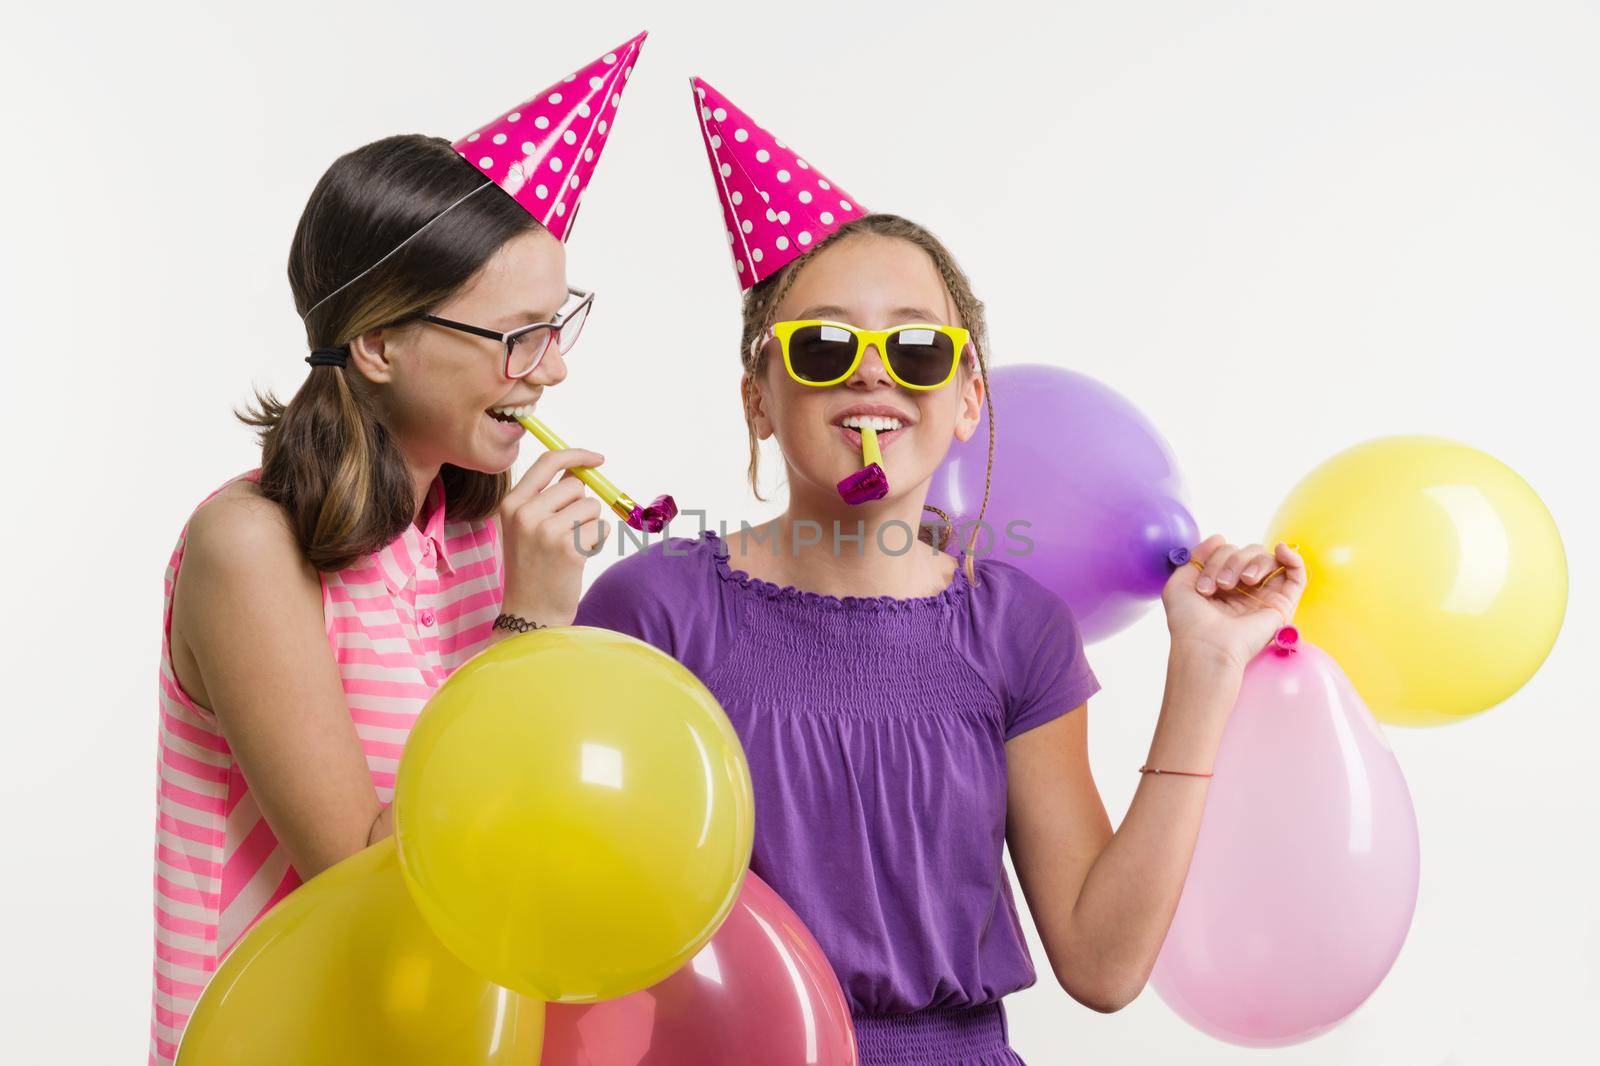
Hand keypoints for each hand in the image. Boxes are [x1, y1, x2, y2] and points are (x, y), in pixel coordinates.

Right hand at [497, 448, 610, 627]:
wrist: (530, 613)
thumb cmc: (534, 568)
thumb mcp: (527, 528)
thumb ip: (548, 498)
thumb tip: (580, 469)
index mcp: (511, 504)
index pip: (548, 462)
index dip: (577, 455)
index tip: (597, 459)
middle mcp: (526, 514)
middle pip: (576, 485)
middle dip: (582, 505)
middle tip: (569, 532)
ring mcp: (546, 531)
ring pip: (592, 507)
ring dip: (590, 526)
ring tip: (571, 548)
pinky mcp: (569, 549)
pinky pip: (601, 528)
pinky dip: (597, 542)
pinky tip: (578, 559)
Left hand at [1161, 535, 1307, 670]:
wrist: (1206, 647)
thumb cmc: (1189, 622)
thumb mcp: (1179, 584)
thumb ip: (1196, 557)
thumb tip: (1220, 538)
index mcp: (1222, 585)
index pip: (1227, 552)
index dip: (1214, 558)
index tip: (1202, 583)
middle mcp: (1244, 590)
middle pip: (1247, 553)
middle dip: (1230, 560)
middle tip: (1219, 585)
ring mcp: (1264, 597)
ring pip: (1267, 559)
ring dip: (1252, 562)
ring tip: (1243, 581)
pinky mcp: (1282, 605)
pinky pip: (1297, 574)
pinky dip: (1292, 557)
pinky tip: (1281, 550)